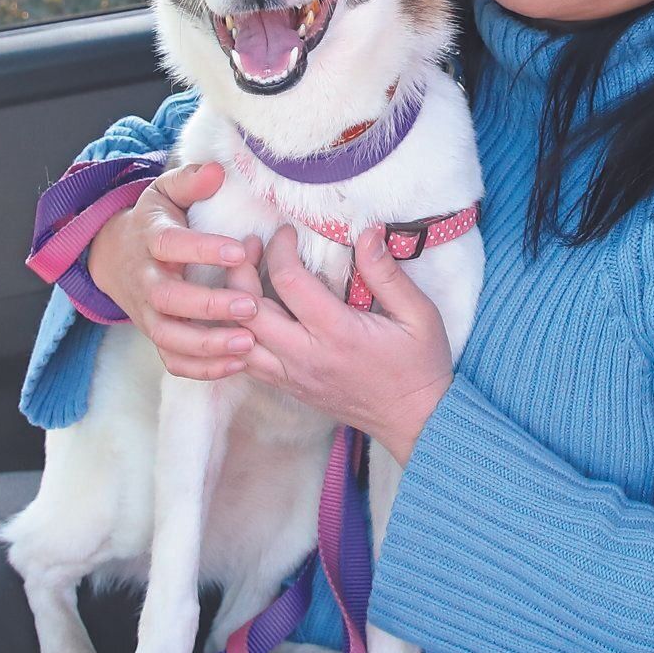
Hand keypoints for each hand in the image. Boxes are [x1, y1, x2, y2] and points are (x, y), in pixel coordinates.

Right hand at [86, 161, 262, 381]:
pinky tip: (237, 365)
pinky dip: (202, 369)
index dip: (202, 250)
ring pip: (169, 336)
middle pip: (169, 299)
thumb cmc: (155, 221)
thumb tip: (217, 171)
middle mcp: (145, 280)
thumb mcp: (166, 193)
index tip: (239, 252)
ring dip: (208, 344)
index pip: (171, 246)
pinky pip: (173, 360)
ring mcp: (148, 312)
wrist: (115, 255)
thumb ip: (191, 181)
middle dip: (209, 306)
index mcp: (150, 240)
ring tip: (248, 343)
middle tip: (250, 306)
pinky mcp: (155, 336)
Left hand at [222, 225, 453, 463]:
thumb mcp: (418, 314)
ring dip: (233, 304)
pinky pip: (246, 361)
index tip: (286, 232)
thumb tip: (367, 232)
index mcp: (337, 333)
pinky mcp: (289, 387)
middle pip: (247, 309)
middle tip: (250, 245)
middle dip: (241, 270)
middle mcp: (306, 356)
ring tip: (242, 276)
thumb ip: (388, 274)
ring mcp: (293, 376)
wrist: (415, 420)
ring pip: (237, 339)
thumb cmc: (420, 364)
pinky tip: (247, 313)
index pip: (288, 281)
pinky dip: (237, 335)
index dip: (279, 248)